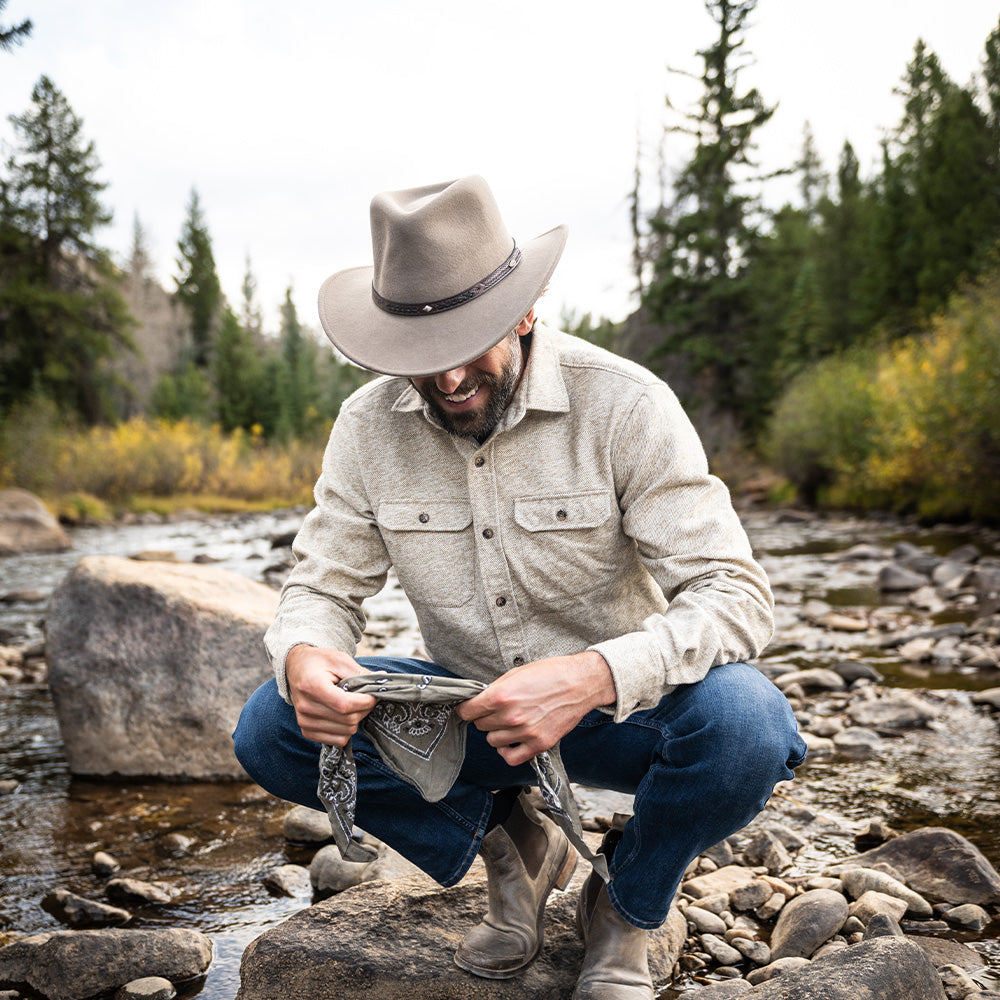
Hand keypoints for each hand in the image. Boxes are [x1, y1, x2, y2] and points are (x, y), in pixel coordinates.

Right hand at [285, 644, 376, 746]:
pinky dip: (347, 729)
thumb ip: (360, 673)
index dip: (366, 701)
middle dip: (364, 709)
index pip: (345, 704)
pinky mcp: (307, 731)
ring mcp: (304, 721)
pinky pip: (337, 740)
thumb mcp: (339, 659)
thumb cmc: (319, 662)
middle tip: (366, 696)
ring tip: (352, 703)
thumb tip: (382, 680)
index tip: (375, 694)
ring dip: (356, 719)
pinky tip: (343, 714)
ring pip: (346, 732)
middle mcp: (305, 707)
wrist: (296, 667)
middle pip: (347, 720)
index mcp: (312, 686)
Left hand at [456, 650, 615, 766]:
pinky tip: (511, 741)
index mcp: (501, 695)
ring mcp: (525, 732)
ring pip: (492, 741)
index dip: (466, 709)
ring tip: (507, 723)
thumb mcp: (516, 673)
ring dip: (496, 733)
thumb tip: (479, 700)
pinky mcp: (539, 744)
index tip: (469, 709)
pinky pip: (511, 757)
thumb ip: (496, 689)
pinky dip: (507, 751)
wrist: (580, 683)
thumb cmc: (550, 673)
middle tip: (496, 710)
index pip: (467, 711)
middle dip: (484, 717)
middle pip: (480, 725)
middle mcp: (510, 716)